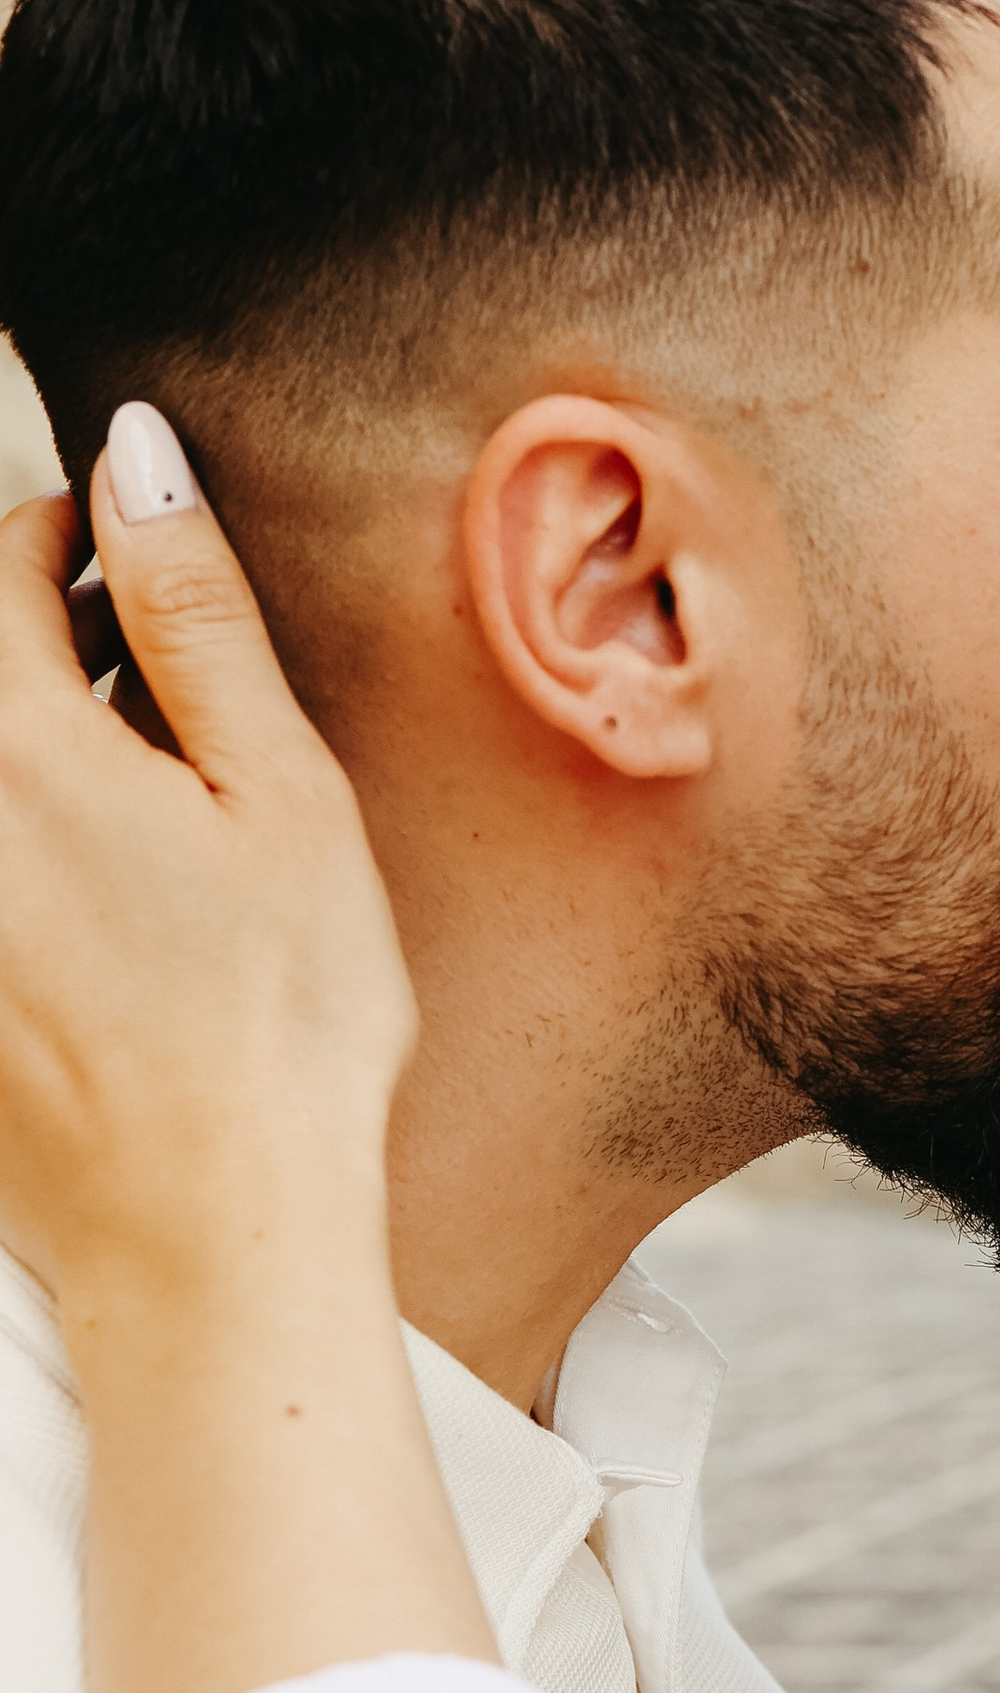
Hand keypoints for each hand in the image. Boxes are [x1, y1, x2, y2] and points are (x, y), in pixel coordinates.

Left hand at [0, 407, 494, 1692]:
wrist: (208, 1237)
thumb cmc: (277, 1026)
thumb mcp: (279, 796)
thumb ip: (191, 616)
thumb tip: (134, 456)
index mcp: (13, 744)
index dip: (66, 535)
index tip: (129, 564)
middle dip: (37, 649)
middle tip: (130, 682)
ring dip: (38, 755)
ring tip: (128, 804)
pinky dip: (37, 857)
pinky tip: (97, 912)